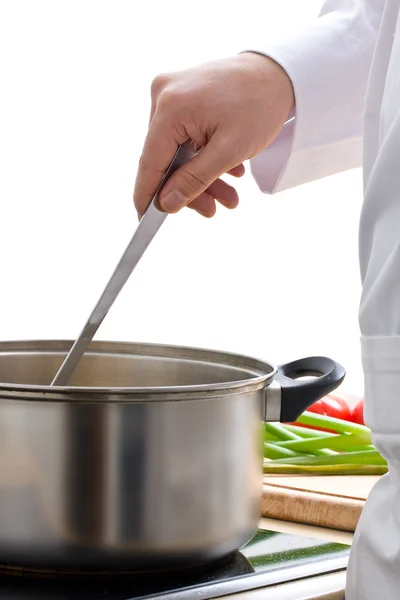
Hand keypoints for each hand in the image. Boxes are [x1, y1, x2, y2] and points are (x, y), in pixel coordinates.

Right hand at [133, 52, 293, 218]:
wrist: (280, 72)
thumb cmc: (260, 105)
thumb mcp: (230, 151)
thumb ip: (194, 180)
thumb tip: (166, 204)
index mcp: (170, 107)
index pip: (149, 162)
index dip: (147, 196)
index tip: (145, 222)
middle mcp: (163, 96)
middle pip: (165, 159)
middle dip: (190, 188)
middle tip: (212, 210)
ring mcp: (172, 93)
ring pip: (177, 152)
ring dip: (202, 177)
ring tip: (230, 197)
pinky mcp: (182, 95)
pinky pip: (185, 137)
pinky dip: (204, 158)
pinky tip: (229, 170)